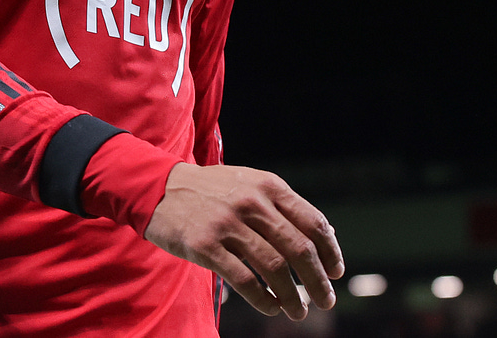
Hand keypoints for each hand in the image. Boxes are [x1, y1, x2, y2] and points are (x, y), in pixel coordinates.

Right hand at [144, 162, 344, 318]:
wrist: (160, 188)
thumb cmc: (214, 191)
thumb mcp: (251, 184)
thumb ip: (283, 206)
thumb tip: (326, 235)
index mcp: (268, 186)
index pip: (312, 221)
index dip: (330, 251)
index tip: (336, 272)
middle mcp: (251, 202)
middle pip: (298, 247)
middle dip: (318, 280)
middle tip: (327, 301)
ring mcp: (227, 224)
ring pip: (274, 267)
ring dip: (293, 295)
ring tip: (299, 312)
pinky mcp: (204, 246)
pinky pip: (243, 280)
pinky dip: (263, 298)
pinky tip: (272, 306)